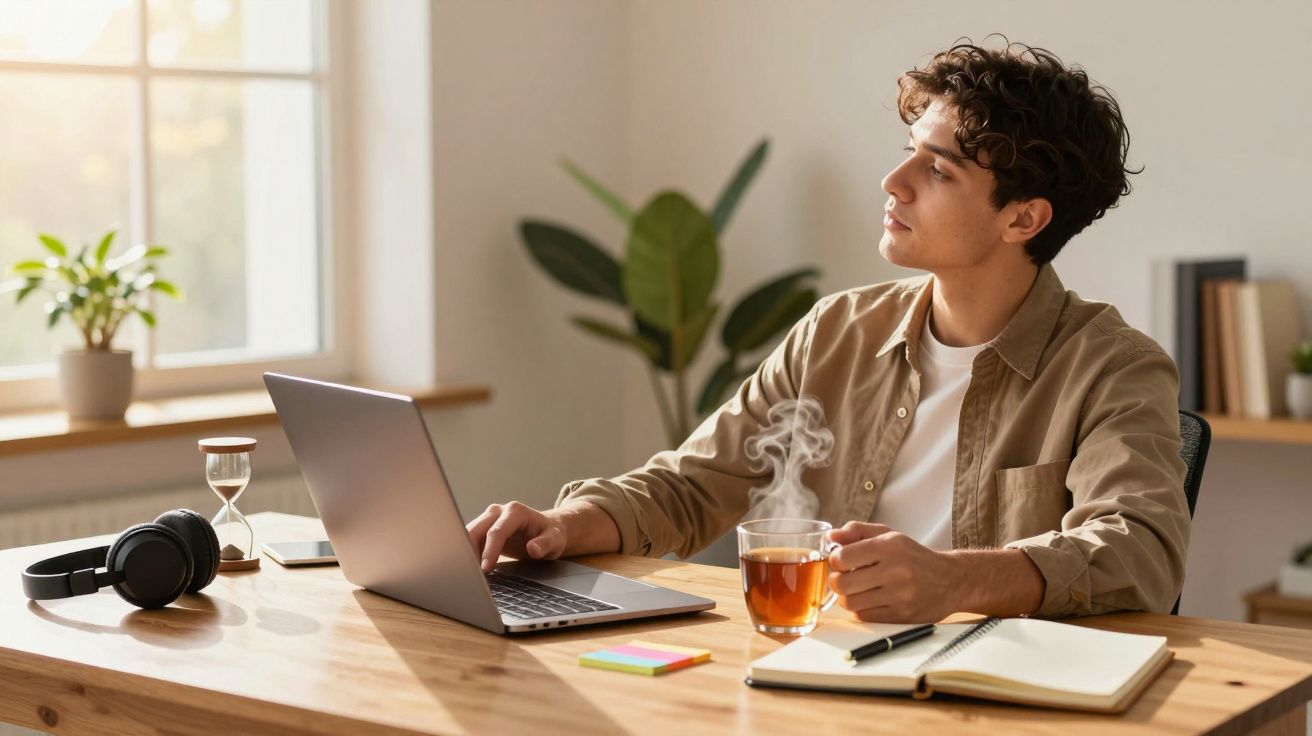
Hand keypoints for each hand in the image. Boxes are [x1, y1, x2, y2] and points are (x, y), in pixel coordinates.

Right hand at [465, 501, 566, 572]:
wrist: (545, 529)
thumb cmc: (551, 534)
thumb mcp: (555, 540)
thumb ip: (545, 544)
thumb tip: (532, 549)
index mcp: (515, 511)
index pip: (497, 531)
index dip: (490, 551)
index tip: (486, 568)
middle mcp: (498, 511)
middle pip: (476, 530)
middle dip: (470, 551)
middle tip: (470, 574)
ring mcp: (489, 518)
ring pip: (469, 533)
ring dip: (466, 552)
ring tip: (468, 573)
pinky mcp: (483, 528)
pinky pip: (470, 539)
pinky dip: (468, 553)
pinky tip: (470, 568)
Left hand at [826, 521, 961, 622]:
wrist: (951, 581)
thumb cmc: (912, 556)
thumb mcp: (888, 535)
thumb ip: (856, 531)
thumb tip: (830, 538)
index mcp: (890, 546)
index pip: (842, 558)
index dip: (835, 560)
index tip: (842, 561)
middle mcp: (896, 570)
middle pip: (841, 584)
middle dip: (837, 581)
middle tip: (845, 577)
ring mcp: (900, 595)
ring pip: (850, 603)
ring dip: (848, 597)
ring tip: (858, 590)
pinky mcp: (902, 616)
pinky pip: (864, 617)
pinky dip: (862, 609)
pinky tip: (872, 600)